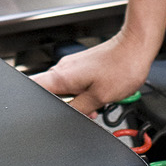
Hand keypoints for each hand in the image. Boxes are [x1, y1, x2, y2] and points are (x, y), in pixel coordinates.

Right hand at [31, 32, 155, 115]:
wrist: (136, 47)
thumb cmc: (122, 67)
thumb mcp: (99, 98)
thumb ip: (78, 110)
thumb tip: (66, 119)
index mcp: (61, 76)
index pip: (32, 88)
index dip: (29, 104)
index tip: (37, 115)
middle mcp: (63, 68)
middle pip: (48, 93)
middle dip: (61, 108)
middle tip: (79, 113)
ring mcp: (73, 66)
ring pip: (64, 90)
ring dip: (75, 102)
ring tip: (93, 106)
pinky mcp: (83, 66)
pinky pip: (74, 84)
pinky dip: (82, 95)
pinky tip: (97, 99)